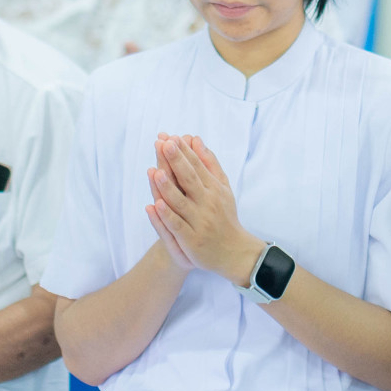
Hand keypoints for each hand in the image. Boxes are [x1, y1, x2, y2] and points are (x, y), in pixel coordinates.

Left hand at [147, 134, 261, 284]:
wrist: (234, 252)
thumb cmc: (224, 215)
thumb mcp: (221, 187)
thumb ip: (209, 163)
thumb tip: (195, 139)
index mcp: (214, 189)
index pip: (197, 166)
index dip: (184, 152)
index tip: (171, 137)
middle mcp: (208, 203)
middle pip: (189, 180)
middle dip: (176, 162)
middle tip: (164, 144)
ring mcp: (199, 222)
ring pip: (181, 202)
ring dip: (168, 187)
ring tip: (156, 172)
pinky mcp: (192, 240)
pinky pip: (177, 226)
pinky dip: (167, 216)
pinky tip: (156, 205)